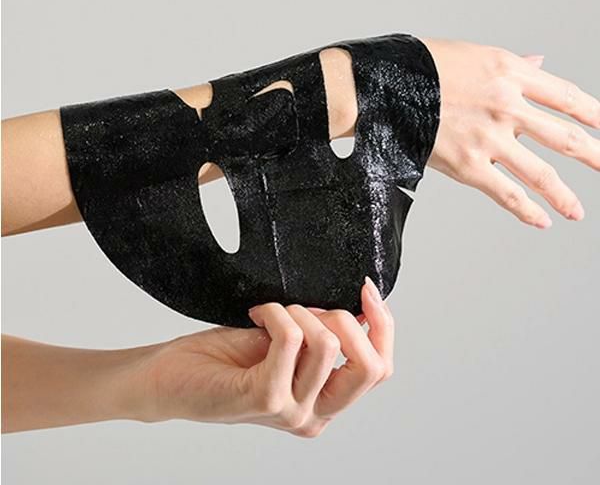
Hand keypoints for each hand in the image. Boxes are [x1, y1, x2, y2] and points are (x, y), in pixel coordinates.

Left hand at [132, 277, 393, 437]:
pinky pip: (289, 337)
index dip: (382, 326)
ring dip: (299, 311)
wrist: (169, 378)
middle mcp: (314, 415)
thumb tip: (358, 308)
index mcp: (324, 402)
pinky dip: (273, 311)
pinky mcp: (265, 398)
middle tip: (308, 304)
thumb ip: (321, 334)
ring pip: (327, 344)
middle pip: (370, 368)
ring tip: (272, 312)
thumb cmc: (222, 358)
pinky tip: (255, 313)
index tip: (366, 289)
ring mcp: (291, 412)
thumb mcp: (287, 342)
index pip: (379, 370)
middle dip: (348, 319)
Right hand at [421, 37, 599, 227]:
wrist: (381, 87)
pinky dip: (526, 210)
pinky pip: (505, 193)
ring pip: (540, 172)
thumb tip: (541, 62)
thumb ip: (510, 64)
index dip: (593, 113)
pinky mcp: (467, 164)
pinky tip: (541, 220)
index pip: (566, 96)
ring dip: (564, 195)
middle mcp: (506, 105)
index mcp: (509, 72)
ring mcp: (488, 137)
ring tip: (578, 212)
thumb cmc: (419, 67)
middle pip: (564, 135)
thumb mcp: (471, 55)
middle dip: (594, 155)